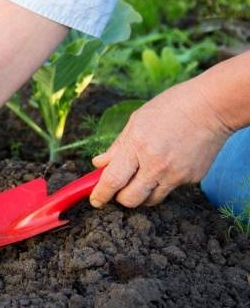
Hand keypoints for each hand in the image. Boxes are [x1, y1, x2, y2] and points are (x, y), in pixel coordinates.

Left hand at [90, 78, 232, 207]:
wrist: (212, 107)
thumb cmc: (171, 107)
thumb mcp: (136, 121)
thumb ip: (117, 147)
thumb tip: (99, 164)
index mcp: (137, 146)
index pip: (112, 180)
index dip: (100, 194)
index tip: (95, 200)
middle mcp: (155, 164)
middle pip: (130, 200)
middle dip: (120, 198)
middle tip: (118, 189)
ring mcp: (175, 174)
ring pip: (150, 200)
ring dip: (141, 194)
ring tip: (141, 176)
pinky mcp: (190, 179)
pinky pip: (169, 189)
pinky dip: (162, 182)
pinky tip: (167, 163)